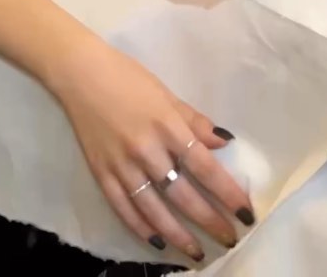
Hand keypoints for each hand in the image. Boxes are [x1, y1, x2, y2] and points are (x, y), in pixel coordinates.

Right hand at [57, 35, 253, 261]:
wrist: (81, 74)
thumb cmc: (128, 78)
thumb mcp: (166, 94)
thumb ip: (194, 121)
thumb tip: (223, 143)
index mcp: (167, 125)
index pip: (204, 167)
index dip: (227, 193)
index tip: (246, 213)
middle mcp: (146, 149)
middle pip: (183, 194)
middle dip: (209, 220)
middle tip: (230, 239)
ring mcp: (122, 165)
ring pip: (154, 209)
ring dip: (178, 234)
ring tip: (197, 252)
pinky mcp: (101, 174)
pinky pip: (124, 208)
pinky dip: (141, 228)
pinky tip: (157, 242)